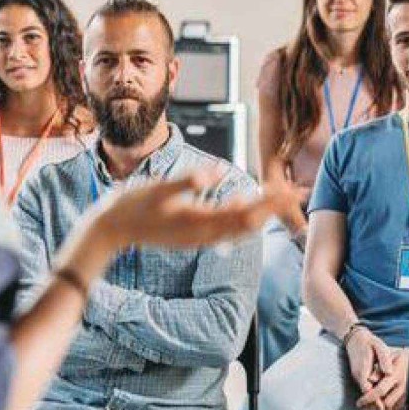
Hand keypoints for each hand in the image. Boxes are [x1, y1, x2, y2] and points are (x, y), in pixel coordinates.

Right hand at [93, 167, 301, 251]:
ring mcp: (196, 237)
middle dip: (275, 207)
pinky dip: (240, 216)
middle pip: (249, 222)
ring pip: (239, 227)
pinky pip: (224, 228)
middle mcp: (202, 234)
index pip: (246, 212)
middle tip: (298, 192)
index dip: (271, 201)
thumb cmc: (130, 207)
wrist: (110, 231)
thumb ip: (185, 181)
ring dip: (261, 212)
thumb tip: (212, 172)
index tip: (291, 189)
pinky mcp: (190, 235)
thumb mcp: (156, 190)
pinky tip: (241, 202)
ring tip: (279, 198)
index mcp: (198, 221)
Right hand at [346, 329, 401, 409]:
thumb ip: (384, 359)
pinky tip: (381, 401)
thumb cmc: (369, 341)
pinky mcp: (359, 376)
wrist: (354, 337)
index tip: (383, 407)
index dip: (375, 399)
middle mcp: (358, 376)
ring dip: (373, 401)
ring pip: (365, 392)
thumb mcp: (379, 346)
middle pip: (366, 394)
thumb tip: (390, 372)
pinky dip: (372, 395)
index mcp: (362, 370)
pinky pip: (366, 388)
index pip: (367, 389)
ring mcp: (358, 376)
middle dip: (375, 405)